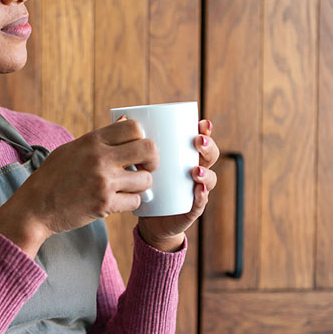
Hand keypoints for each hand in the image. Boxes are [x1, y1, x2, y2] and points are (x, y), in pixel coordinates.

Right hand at [0, 119, 157, 257]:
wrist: (34, 207)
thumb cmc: (51, 177)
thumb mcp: (71, 149)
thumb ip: (98, 140)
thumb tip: (123, 123)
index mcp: (91, 141)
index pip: (133, 127)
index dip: (141, 137)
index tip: (137, 149)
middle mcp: (100, 158)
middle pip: (148, 149)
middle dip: (152, 160)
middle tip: (145, 167)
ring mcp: (104, 181)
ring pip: (145, 179)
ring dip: (141, 185)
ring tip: (128, 187)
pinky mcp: (105, 204)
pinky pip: (135, 201)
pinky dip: (130, 202)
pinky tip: (118, 201)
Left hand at [137, 118, 219, 251]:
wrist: (149, 217)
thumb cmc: (145, 183)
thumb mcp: (141, 160)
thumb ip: (135, 141)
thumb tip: (123, 116)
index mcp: (185, 156)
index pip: (200, 140)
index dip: (204, 131)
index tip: (201, 124)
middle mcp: (195, 170)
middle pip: (209, 156)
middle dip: (208, 147)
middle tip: (198, 142)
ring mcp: (196, 189)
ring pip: (209, 178)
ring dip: (205, 173)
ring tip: (195, 170)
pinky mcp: (191, 208)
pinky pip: (200, 202)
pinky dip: (201, 196)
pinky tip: (199, 190)